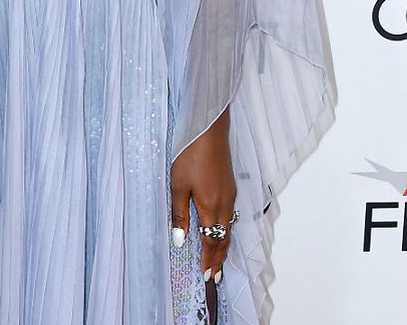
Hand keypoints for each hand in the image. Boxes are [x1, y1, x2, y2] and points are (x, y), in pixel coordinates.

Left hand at [170, 107, 236, 282]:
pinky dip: (224, 229)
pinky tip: (219, 229)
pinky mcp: (229, 185)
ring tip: (217, 259)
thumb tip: (180, 240)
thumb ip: (179, 213)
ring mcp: (229, 194)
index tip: (207, 276)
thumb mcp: (177, 185)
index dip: (209, 259)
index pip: (212, 241)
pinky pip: (229, 215)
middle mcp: (224, 204)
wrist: (208, 130)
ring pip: (228, 227)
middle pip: (223, 238)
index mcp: (211, 207)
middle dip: (218, 258)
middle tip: (214, 276)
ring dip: (222, 245)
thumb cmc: (189, 155)